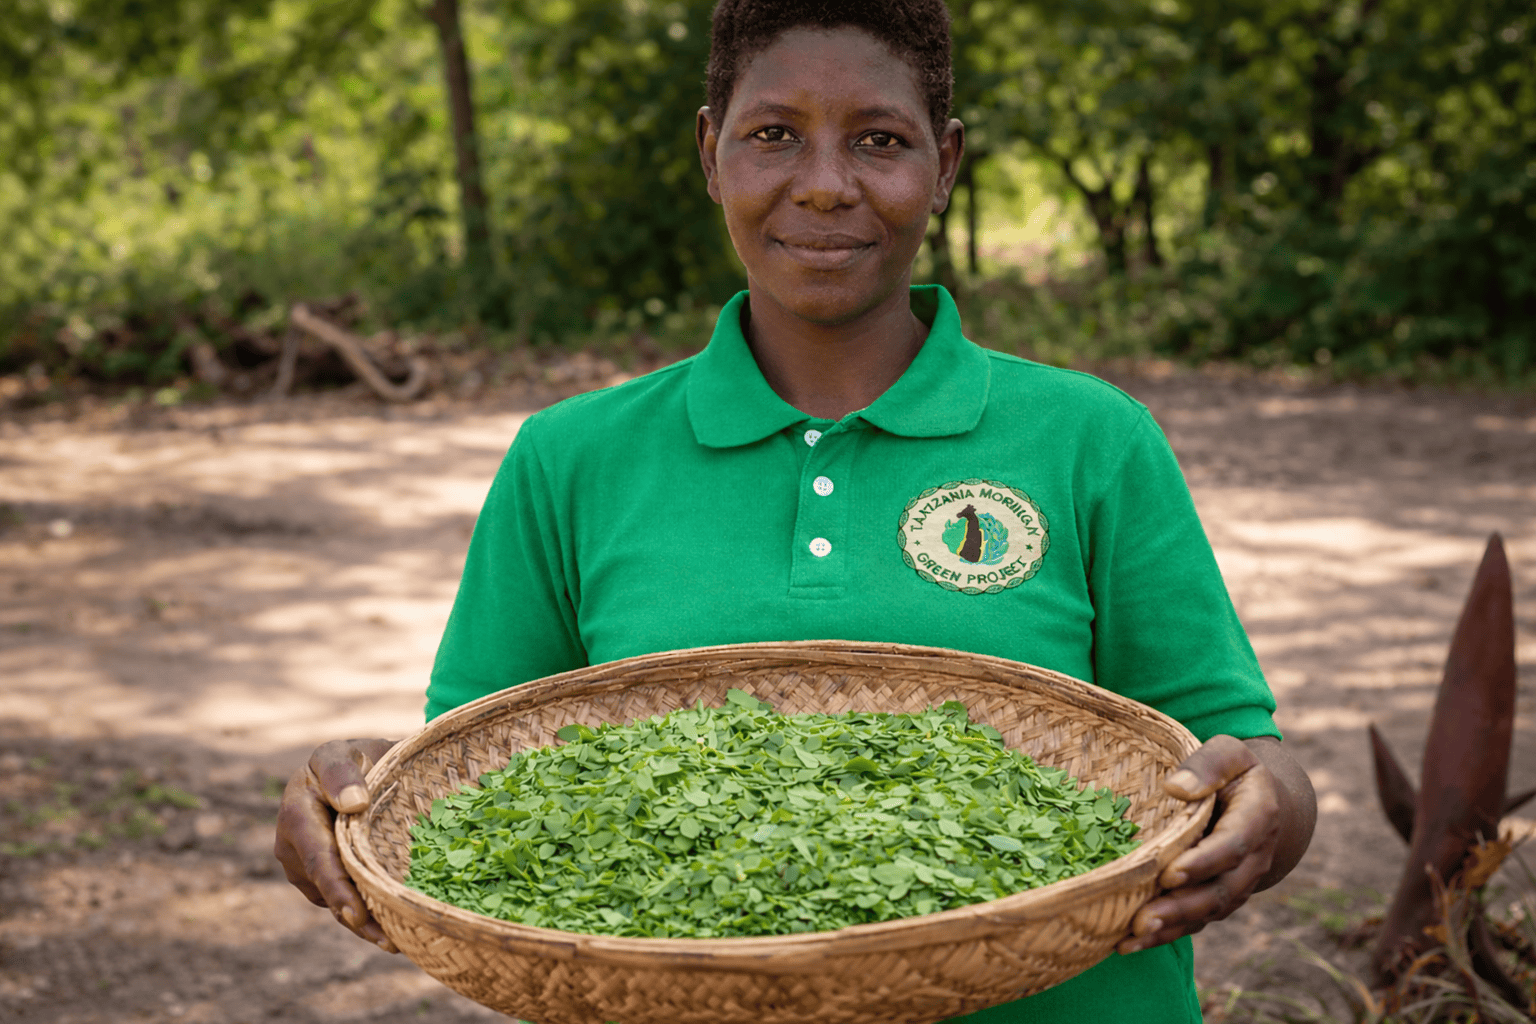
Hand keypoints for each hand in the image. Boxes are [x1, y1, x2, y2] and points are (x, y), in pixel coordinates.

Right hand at [274, 738, 398, 950]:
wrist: (350, 768)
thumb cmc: (351, 757)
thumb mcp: (344, 753)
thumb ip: (343, 772)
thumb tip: (353, 803)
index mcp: (296, 813)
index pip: (319, 859)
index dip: (338, 889)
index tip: (357, 914)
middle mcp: (292, 846)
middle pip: (327, 889)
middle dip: (356, 918)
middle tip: (390, 942)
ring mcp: (302, 866)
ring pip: (332, 900)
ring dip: (362, 922)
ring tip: (396, 940)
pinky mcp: (317, 878)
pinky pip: (338, 898)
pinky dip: (362, 913)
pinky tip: (391, 925)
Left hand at [1117, 734, 1282, 954]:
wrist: (1263, 802)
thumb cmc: (1235, 772)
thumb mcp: (1229, 753)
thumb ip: (1208, 764)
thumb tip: (1176, 787)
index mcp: (1258, 817)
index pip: (1233, 845)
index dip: (1205, 862)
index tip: (1170, 872)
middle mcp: (1253, 858)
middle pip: (1220, 890)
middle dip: (1181, 907)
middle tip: (1143, 919)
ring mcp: (1237, 883)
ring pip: (1207, 912)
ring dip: (1171, 928)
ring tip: (1131, 938)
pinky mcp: (1218, 898)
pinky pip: (1195, 921)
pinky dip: (1166, 935)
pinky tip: (1129, 944)